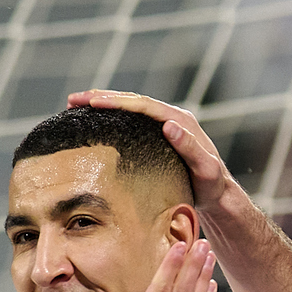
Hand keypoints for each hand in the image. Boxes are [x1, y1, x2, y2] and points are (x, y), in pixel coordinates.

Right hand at [70, 91, 232, 213]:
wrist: (218, 193)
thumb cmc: (212, 185)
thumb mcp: (205, 169)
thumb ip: (191, 148)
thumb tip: (169, 125)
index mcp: (180, 120)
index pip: (142, 105)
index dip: (116, 102)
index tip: (92, 102)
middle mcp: (172, 117)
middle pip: (132, 101)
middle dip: (101, 98)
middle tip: (72, 100)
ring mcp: (165, 125)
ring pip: (129, 108)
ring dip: (104, 104)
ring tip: (76, 105)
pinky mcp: (160, 136)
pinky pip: (132, 121)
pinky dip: (112, 117)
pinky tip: (96, 122)